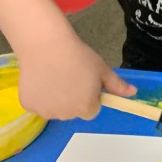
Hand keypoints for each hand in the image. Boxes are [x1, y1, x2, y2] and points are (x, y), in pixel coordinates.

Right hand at [17, 33, 135, 119]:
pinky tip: (41, 79)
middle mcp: (66, 116)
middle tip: (70, 77)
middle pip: (73, 111)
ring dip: (56, 99)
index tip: (85, 82)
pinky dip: (39, 96)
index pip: (91, 110)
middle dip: (73, 98)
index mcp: (86, 109)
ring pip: (55, 109)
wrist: (48, 46)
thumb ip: (117, 85)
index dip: (90, 97)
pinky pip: (37, 104)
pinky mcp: (28, 106)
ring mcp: (45, 112)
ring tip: (55, 76)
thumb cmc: (79, 57)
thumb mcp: (102, 70)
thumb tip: (133, 93)